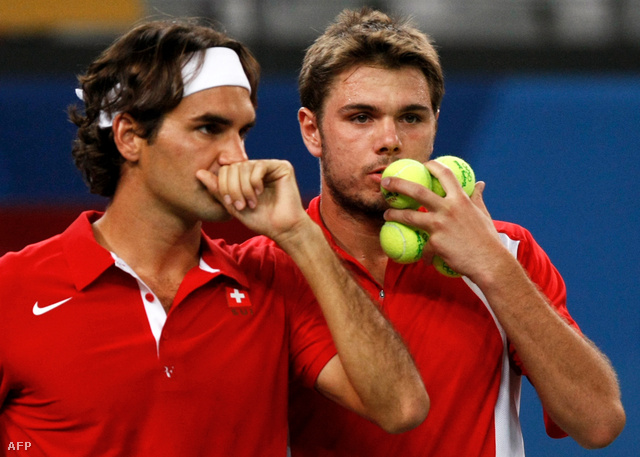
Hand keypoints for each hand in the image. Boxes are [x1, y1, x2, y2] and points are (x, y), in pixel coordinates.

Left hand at [196, 159, 309, 241]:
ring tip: (251, 203)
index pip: (226, 170)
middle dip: (232, 187)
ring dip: (243, 188)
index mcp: (246, 176)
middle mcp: (257, 169)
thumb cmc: (259, 220)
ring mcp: (270, 166)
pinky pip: (259, 166)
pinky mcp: (282, 167)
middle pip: (233, 167)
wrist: (282, 229)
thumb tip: (198, 173)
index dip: (223, 186)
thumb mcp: (232, 206)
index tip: (230, 204)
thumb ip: (217, 190)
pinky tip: (260, 193)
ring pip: (244, 166)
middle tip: (240, 205)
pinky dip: (255, 182)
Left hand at [382, 159, 504, 278]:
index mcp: (461, 199)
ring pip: (409, 216)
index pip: (445, 174)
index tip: (424, 164)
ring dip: (394, 214)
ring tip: (386, 215)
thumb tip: (480, 183)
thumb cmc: (487, 238)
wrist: (490, 262)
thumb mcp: (483, 214)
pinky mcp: (435, 242)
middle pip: (417, 191)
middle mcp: (448, 208)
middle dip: (398, 184)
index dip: (433, 166)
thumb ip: (477, 198)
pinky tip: (424, 259)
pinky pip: (423, 247)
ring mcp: (440, 225)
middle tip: (386, 182)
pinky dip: (424, 254)